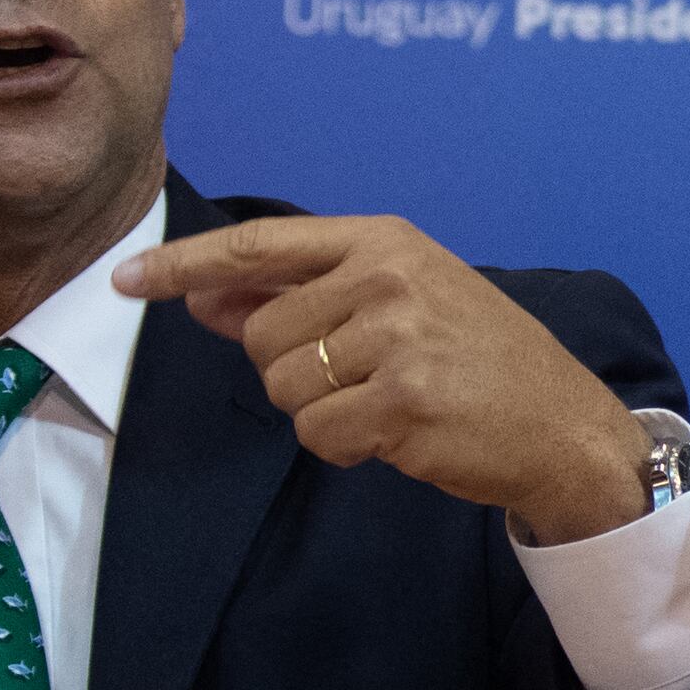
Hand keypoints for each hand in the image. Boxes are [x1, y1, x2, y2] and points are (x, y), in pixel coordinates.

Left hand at [116, 214, 652, 537]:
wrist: (563, 423)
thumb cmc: (478, 361)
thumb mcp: (400, 302)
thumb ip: (304, 296)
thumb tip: (205, 299)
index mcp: (384, 241)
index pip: (258, 246)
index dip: (184, 264)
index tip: (126, 279)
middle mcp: (387, 277)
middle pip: (261, 334)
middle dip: (290, 372)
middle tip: (359, 380)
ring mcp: (397, 337)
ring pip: (285, 388)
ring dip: (321, 413)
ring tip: (387, 405)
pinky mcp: (403, 400)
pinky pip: (317, 435)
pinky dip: (345, 448)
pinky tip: (396, 436)